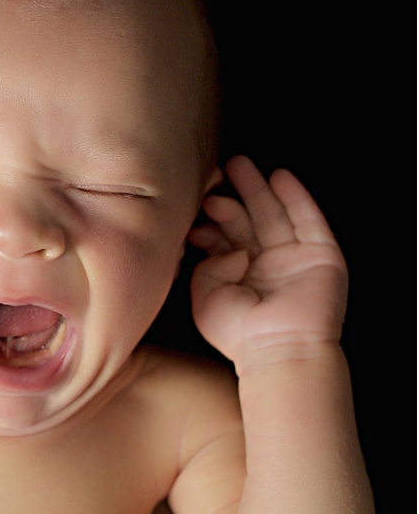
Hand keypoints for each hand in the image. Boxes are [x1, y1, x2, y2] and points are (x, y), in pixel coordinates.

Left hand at [188, 156, 347, 370]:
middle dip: (233, 194)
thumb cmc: (237, 333)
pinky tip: (280, 177)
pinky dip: (295, 196)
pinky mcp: (320, 255)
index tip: (194, 202)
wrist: (277, 349)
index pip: (226, 236)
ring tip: (240, 164)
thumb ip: (206, 263)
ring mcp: (294, 259)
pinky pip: (309, 219)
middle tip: (216, 172)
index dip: (212, 218)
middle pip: (250, 220)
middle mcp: (266, 265)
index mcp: (238, 274)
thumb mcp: (204, 293)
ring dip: (259, 187)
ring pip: (275, 213)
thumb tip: (223, 244)